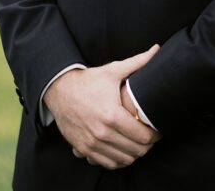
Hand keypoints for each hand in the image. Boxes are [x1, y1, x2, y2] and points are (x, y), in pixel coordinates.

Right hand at [44, 45, 160, 169]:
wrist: (58, 90)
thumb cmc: (87, 81)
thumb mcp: (111, 71)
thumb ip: (137, 62)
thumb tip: (157, 49)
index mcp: (111, 115)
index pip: (144, 137)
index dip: (155, 135)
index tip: (155, 129)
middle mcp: (101, 133)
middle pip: (137, 151)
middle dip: (146, 145)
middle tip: (147, 135)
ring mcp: (91, 143)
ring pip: (124, 160)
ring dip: (133, 153)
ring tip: (135, 142)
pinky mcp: (83, 149)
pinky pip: (108, 163)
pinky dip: (117, 159)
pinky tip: (120, 148)